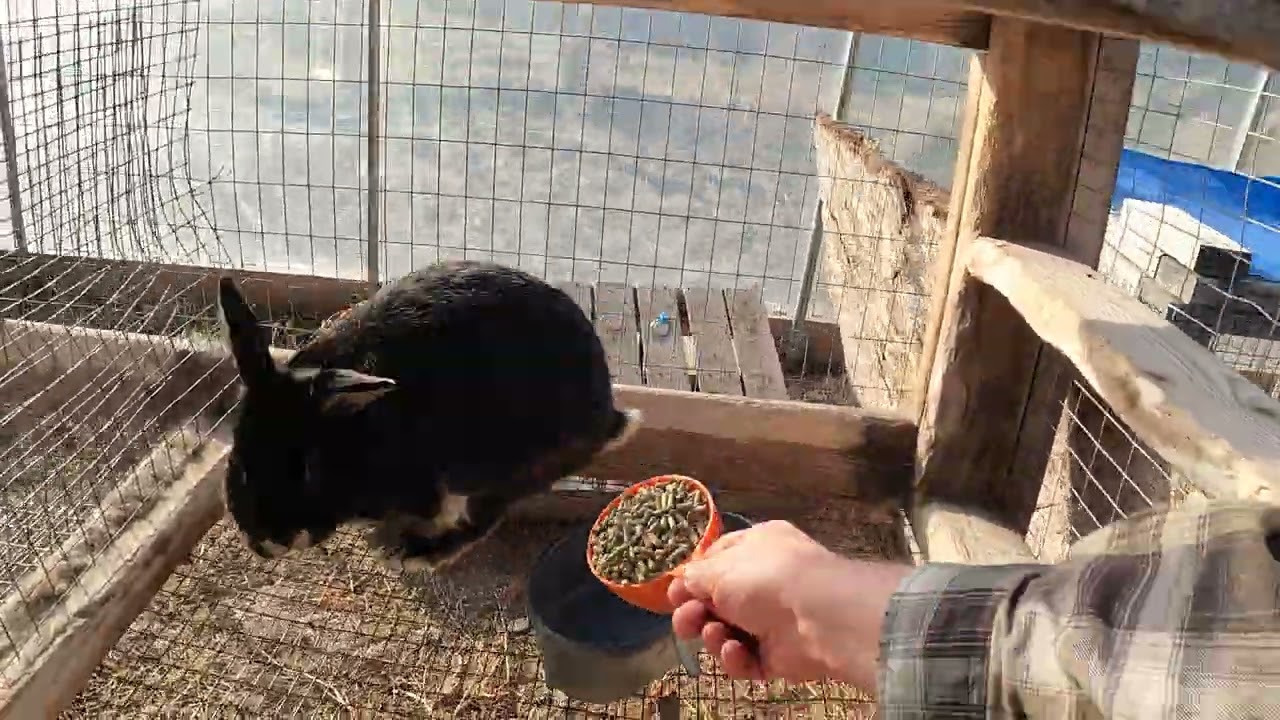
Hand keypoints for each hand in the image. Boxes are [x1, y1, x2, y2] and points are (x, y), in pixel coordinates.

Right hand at [667, 520, 911, 690]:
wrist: (820, 617)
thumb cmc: (766, 578)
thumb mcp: (719, 569)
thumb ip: (694, 576)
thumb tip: (681, 581)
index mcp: (757, 547)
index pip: (717, 560)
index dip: (693, 578)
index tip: (673, 594)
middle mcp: (766, 580)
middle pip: (717, 601)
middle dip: (695, 613)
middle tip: (686, 622)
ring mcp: (773, 619)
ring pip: (727, 632)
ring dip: (714, 636)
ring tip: (715, 634)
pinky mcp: (779, 654)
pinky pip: (746, 658)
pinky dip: (736, 658)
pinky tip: (736, 651)